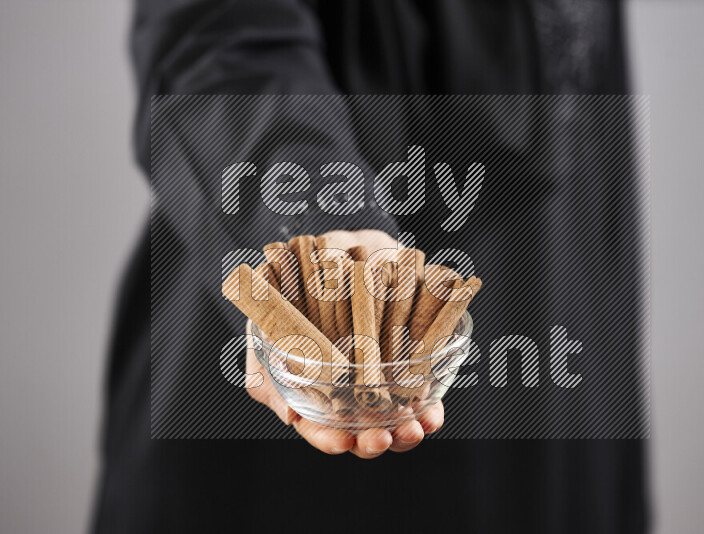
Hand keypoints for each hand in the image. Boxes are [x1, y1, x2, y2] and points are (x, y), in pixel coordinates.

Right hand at [246, 229, 444, 457]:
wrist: (337, 243)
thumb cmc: (295, 282)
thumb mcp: (269, 319)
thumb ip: (268, 365)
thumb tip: (290, 415)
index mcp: (311, 384)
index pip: (318, 425)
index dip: (328, 438)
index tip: (342, 443)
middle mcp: (347, 385)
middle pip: (360, 428)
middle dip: (373, 440)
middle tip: (381, 439)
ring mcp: (381, 373)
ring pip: (394, 415)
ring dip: (406, 430)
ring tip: (415, 430)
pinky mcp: (410, 354)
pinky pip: (422, 387)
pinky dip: (430, 404)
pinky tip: (432, 413)